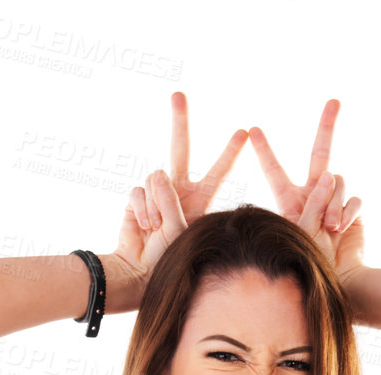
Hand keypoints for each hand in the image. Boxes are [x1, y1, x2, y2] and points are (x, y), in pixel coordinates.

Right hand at [111, 91, 247, 304]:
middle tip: (178, 94)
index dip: (229, 153)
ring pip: (155, 177)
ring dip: (155, 204)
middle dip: (180, 121)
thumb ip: (172, 198)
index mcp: (198, 200)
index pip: (217, 172)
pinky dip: (141, 208)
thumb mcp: (181, 229)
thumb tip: (157, 171)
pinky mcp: (136, 198)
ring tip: (156, 229)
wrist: (140, 274)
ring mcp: (155, 193)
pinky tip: (144, 227)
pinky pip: (138, 190)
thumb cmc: (168, 258)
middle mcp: (177, 191)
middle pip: (180, 149)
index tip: (244, 131)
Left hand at [248, 99, 363, 284]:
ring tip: (330, 227)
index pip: (276, 171)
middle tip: (335, 100)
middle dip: (327, 125)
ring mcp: (335, 201)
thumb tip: (329, 174)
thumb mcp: (299, 234)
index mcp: (291, 201)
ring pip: (339, 181)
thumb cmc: (307, 266)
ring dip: (335, 201)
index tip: (253, 130)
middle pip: (321, 153)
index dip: (266, 152)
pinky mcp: (352, 211)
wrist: (336, 282)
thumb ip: (312, 204)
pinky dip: (349, 211)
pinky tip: (342, 229)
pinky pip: (354, 199)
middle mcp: (314, 195)